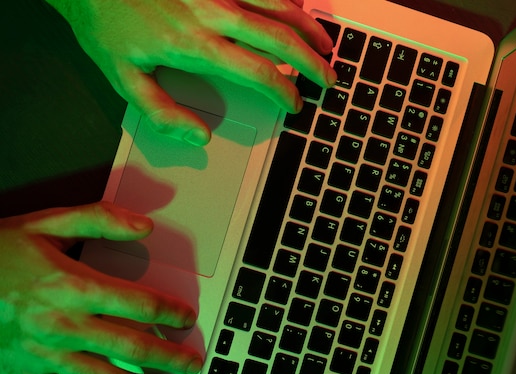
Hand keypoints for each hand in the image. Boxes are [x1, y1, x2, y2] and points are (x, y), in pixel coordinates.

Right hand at [0, 202, 202, 373]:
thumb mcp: (45, 224)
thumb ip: (99, 218)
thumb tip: (143, 225)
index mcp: (71, 286)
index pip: (138, 304)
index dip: (170, 312)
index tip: (186, 317)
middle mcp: (62, 325)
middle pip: (131, 348)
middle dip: (169, 357)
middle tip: (191, 362)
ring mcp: (44, 355)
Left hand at [46, 0, 335, 145]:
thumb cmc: (105, 23)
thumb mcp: (122, 77)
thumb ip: (161, 112)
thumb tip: (199, 136)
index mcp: (196, 44)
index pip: (259, 72)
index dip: (285, 92)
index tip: (295, 104)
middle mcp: (214, 12)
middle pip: (280, 38)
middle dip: (312, 61)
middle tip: (329, 78)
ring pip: (280, 5)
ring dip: (309, 27)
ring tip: (327, 45)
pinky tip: (299, 9)